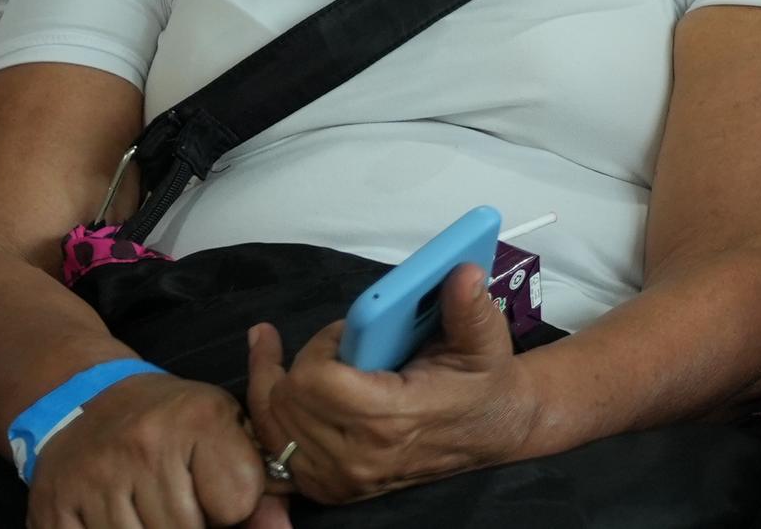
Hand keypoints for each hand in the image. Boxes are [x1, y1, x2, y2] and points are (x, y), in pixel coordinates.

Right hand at [28, 367, 284, 528]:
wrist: (86, 400)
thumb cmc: (171, 420)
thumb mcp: (224, 429)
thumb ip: (258, 482)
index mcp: (198, 418)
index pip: (237, 502)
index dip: (232, 507)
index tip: (215, 488)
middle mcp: (145, 444)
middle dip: (191, 524)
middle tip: (176, 497)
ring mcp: (95, 477)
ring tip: (146, 505)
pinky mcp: (54, 506)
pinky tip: (115, 517)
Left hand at [244, 261, 536, 503]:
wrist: (488, 433)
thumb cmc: (481, 384)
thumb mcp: (485, 341)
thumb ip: (470, 307)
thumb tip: (461, 272)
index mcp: (392, 420)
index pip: (315, 382)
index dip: (321, 346)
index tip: (347, 331)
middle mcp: (358, 457)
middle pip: (286, 400)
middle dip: (299, 361)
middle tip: (333, 343)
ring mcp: (339, 479)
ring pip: (272, 425)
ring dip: (276, 385)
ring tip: (279, 355)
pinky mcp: (328, 488)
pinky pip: (275, 452)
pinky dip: (273, 418)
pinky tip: (281, 390)